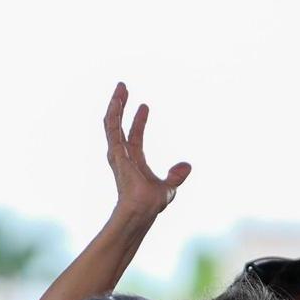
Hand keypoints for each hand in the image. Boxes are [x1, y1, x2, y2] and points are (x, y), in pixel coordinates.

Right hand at [104, 82, 190, 217]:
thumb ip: (176, 176)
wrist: (142, 211)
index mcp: (133, 162)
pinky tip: (116, 101)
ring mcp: (117, 154)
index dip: (139, 121)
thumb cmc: (151, 205)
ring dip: (115, 105)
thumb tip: (187, 165)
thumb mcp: (169, 188)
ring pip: (112, 124)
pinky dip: (114, 114)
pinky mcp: (116, 153)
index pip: (134, 137)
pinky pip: (112, 129)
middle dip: (120, 107)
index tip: (145, 106)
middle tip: (123, 89)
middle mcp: (122, 157)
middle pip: (118, 126)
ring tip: (120, 88)